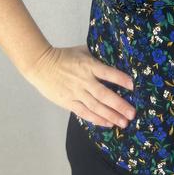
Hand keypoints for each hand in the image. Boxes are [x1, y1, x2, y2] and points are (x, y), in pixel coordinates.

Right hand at [22, 44, 136, 128]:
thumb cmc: (63, 56)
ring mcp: (76, 93)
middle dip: (119, 105)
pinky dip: (96, 119)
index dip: (120, 79)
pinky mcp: (68, 102)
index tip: (133, 86)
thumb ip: (97, 56)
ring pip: (96, 107)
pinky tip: (108, 123)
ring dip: (111, 115)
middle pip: (104, 94)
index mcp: (89, 65)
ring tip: (124, 122)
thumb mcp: (82, 50)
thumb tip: (113, 55)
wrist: (40, 65)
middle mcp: (84, 80)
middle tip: (132, 114)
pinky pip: (85, 113)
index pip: (108, 73)